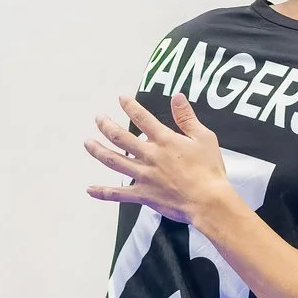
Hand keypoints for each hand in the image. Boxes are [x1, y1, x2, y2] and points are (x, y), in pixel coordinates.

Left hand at [85, 93, 230, 222]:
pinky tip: (89, 189)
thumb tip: (177, 96)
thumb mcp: (204, 138)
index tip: (121, 99)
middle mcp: (149, 155)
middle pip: (120, 137)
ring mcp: (143, 175)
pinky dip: (103, 192)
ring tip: (88, 143)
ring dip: (98, 151)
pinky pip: (118, 194)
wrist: (208, 201)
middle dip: (106, 125)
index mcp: (164, 140)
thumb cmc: (209, 170)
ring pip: (113, 161)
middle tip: (98, 118)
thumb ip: (187, 117)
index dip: (130, 106)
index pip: (142, 118)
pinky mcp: (143, 195)